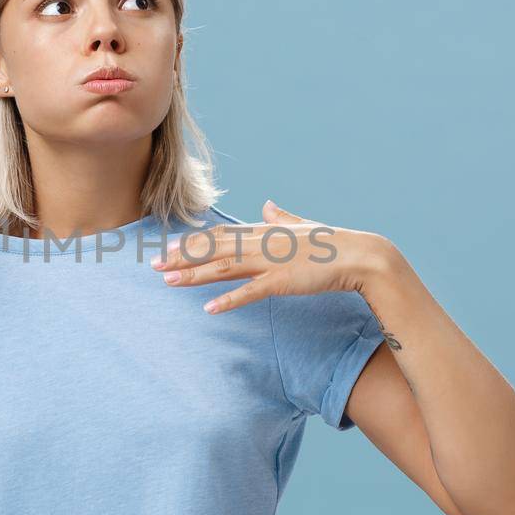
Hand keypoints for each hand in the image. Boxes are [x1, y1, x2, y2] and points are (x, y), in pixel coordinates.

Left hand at [152, 199, 383, 312]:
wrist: (361, 256)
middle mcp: (262, 243)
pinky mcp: (283, 280)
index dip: (192, 242)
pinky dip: (229, 300)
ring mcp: (272, 261)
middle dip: (182, 257)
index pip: (219, 235)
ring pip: (224, 267)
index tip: (168, 248)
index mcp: (265, 231)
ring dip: (194, 275)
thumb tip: (268, 205)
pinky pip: (250, 292)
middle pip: (213, 248)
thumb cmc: (333, 243)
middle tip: (153, 265)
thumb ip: (282, 218)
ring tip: (168, 282)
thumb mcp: (302, 226)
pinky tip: (209, 309)